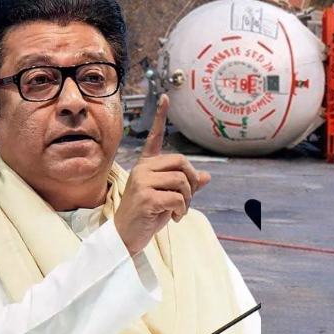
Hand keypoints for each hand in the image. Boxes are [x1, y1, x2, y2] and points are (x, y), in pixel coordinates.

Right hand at [113, 94, 211, 254]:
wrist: (126, 236)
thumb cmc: (147, 215)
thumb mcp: (168, 197)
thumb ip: (185, 185)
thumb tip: (206, 176)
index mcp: (146, 165)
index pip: (155, 137)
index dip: (160, 116)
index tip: (166, 97)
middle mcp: (142, 169)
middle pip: (182, 162)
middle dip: (191, 181)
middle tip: (186, 198)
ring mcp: (142, 181)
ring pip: (183, 181)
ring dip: (187, 200)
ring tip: (176, 211)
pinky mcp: (145, 196)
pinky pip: (179, 198)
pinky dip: (182, 210)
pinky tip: (172, 218)